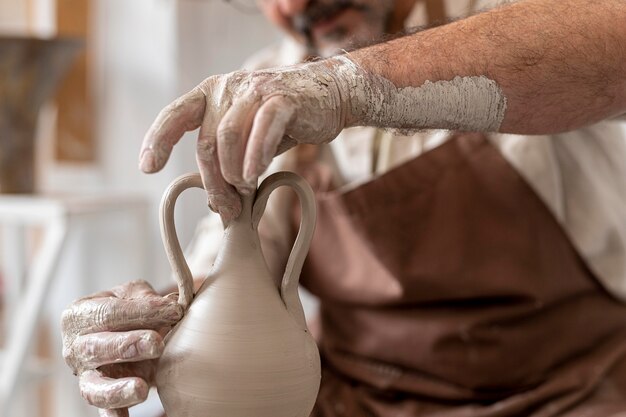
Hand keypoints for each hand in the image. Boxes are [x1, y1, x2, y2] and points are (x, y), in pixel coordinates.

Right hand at [61, 280, 182, 416]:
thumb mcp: (134, 294)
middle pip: (96, 347)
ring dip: (118, 388)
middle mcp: (76, 346)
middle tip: (156, 343)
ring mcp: (85, 374)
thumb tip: (171, 304)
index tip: (173, 311)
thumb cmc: (128, 310)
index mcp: (80, 314)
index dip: (141, 310)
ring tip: (142, 387)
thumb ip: (147, 297)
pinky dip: (113, 414)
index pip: (107, 312)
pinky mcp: (99, 394)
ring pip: (94, 386)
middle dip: (127, 345)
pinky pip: (103, 409)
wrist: (126, 330)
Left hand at [138, 58, 353, 220]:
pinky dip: (254, 157)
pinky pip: (261, 129)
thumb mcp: (249, 141)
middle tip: (227, 207)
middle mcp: (227, 88)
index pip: (175, 115)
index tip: (147, 167)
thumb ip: (229, 162)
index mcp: (211, 94)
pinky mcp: (281, 98)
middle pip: (205, 141)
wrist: (329, 96)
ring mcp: (254, 90)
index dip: (158, 140)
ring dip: (233, 173)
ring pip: (227, 138)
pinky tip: (255, 175)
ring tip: (246, 189)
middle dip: (213, 181)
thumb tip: (214, 202)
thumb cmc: (283, 121)